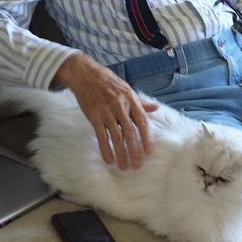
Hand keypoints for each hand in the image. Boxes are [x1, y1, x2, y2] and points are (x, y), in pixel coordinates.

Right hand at [53, 53, 157, 169]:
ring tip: (124, 167)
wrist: (86, 75)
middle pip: (130, 133)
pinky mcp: (94, 116)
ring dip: (121, 154)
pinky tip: (109, 159)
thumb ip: (141, 102)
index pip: (142, 122)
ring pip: (116, 137)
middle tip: (137, 165)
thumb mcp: (127, 89)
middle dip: (134, 151)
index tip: (149, 152)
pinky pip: (101, 136)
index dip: (147, 138)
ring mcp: (106, 112)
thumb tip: (155, 108)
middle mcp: (120, 106)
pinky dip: (105, 149)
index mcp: (131, 100)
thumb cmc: (109, 83)